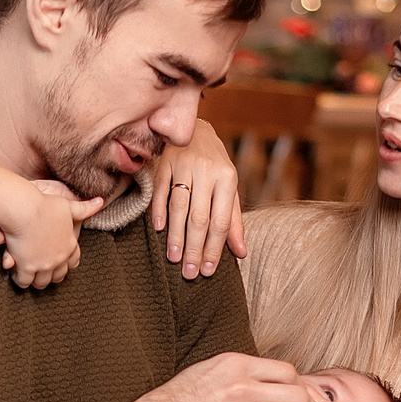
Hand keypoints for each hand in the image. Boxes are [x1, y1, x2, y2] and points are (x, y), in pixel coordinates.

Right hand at [0, 179, 103, 289]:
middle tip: (44, 273)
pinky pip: (24, 281)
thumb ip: (83, 208)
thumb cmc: (45, 205)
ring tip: (31, 278)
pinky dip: (21, 281)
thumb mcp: (68, 206)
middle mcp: (59, 258)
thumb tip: (100, 201)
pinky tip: (18, 276)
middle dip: (52, 275)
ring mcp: (43, 265)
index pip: (73, 261)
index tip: (61, 263)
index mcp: (69, 245)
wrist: (25, 210)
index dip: (67, 263)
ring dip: (37, 281)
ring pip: (42, 282)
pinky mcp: (27, 267)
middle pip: (58, 275)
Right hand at [151, 120, 247, 278]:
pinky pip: (160, 191)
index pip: (221, 221)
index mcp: (227, 178)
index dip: (214, 248)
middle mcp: (207, 171)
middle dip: (195, 247)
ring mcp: (184, 165)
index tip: (207, 271)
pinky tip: (158, 230)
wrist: (194, 128)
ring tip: (174, 258)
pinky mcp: (164, 162)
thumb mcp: (229, 189)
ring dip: (176, 235)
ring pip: (179, 206)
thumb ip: (233, 221)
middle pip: (200, 217)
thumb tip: (242, 253)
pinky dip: (158, 211)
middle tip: (189, 273)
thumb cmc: (214, 166)